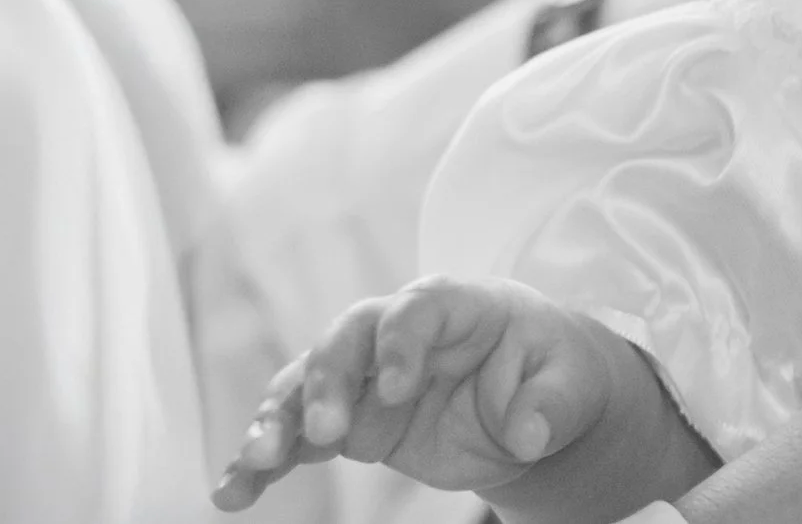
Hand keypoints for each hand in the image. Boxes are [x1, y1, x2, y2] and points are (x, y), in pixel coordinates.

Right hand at [211, 276, 618, 510]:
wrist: (533, 396)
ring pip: (305, 385)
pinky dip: (261, 461)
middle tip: (324, 432)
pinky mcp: (346, 421)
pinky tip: (231, 494)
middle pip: (346, 338)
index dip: (401, 342)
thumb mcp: (570, 385)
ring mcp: (364, 378)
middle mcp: (397, 334)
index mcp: (456, 306)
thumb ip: (551, 406)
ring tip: (255, 463)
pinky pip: (294, 435)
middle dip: (328, 381)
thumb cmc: (551, 371)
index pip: (416, 309)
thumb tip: (530, 435)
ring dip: (276, 420)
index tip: (400, 389)